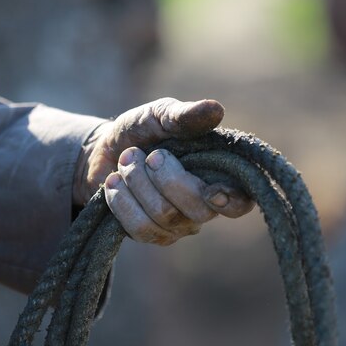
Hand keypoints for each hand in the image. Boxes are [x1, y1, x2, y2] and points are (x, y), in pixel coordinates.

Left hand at [73, 97, 253, 244]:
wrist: (104, 149)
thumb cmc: (142, 131)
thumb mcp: (160, 115)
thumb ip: (185, 115)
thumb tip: (216, 109)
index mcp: (216, 175)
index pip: (240, 202)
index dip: (231, 201)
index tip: (212, 190)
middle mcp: (203, 206)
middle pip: (198, 210)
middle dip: (166, 178)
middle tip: (150, 155)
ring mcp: (177, 226)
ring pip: (163, 217)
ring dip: (137, 183)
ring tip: (126, 161)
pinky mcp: (151, 235)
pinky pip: (139, 228)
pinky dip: (121, 200)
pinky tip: (114, 182)